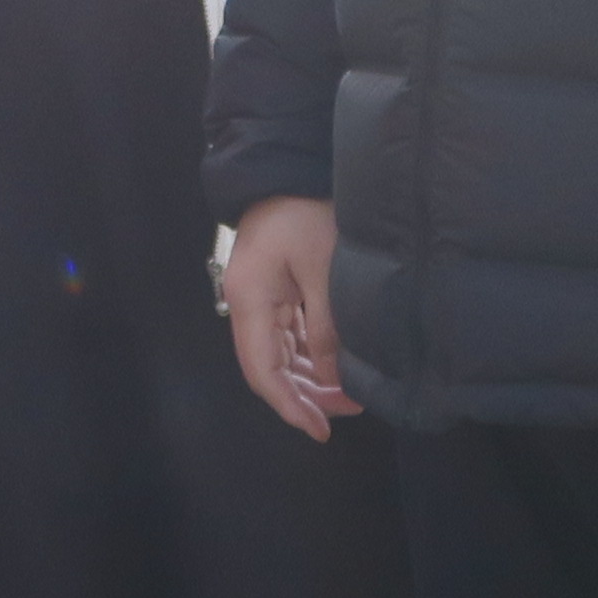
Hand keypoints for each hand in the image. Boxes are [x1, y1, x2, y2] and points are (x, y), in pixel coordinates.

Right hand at [219, 198, 358, 439]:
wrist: (287, 167)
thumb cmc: (305, 211)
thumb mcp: (323, 270)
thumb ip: (328, 328)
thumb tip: (336, 380)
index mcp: (251, 301)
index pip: (263, 372)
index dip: (290, 406)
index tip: (320, 429)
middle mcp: (248, 305)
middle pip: (270, 368)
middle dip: (306, 395)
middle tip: (347, 413)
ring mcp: (259, 297)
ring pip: (280, 354)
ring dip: (311, 377)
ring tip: (349, 395)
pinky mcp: (274, 288)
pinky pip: (289, 334)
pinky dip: (311, 353)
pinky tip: (336, 365)